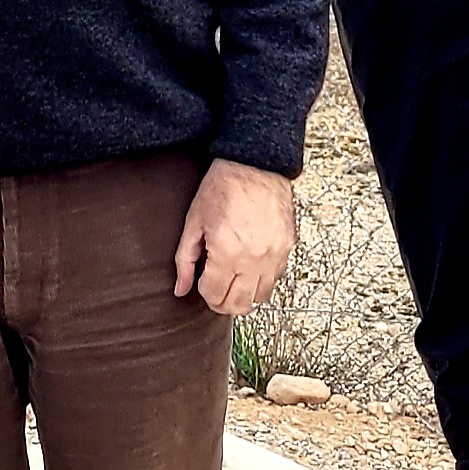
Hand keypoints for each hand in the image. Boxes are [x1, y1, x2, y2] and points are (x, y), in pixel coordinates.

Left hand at [174, 159, 297, 315]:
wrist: (255, 165)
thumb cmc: (222, 188)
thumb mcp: (194, 223)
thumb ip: (185, 261)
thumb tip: (180, 289)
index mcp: (227, 253)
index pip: (215, 296)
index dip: (204, 294)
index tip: (201, 284)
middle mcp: (254, 259)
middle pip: (239, 305)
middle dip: (223, 303)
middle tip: (215, 292)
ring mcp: (275, 255)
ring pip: (261, 297)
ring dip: (245, 296)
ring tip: (233, 283)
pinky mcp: (288, 248)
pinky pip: (276, 279)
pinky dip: (261, 281)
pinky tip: (249, 270)